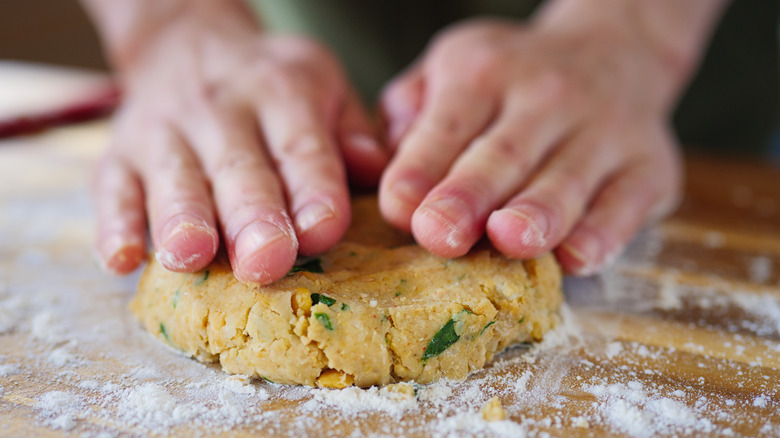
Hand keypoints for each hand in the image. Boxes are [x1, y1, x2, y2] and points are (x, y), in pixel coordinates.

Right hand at [92, 12, 385, 282]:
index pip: (301, 147)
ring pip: (175, 179)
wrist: (187, 44)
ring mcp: (165, 132)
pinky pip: (113, 189)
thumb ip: (351, 130)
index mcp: (283, 94)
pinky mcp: (120, 154)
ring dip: (181, 219)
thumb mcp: (324, 85)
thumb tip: (375, 170)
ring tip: (192, 256)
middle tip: (266, 261)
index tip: (323, 231)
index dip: (313, 189)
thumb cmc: (272, 84)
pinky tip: (120, 259)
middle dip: (252, 217)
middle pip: (239, 169)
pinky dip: (114, 224)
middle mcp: (222, 110)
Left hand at [378, 17, 685, 274]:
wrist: (615, 52)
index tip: (397, 207)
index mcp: (483, 73)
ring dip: (538, 213)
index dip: (420, 167)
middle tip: (439, 234)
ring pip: (566, 179)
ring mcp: (604, 130)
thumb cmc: (511, 79)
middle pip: (503, 154)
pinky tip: (577, 257)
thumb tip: (387, 156)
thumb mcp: (453, 68)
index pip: (446, 125)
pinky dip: (604, 233)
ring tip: (511, 239)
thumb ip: (412, 108)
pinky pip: (626, 204)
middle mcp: (546, 96)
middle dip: (470, 196)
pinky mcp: (649, 166)